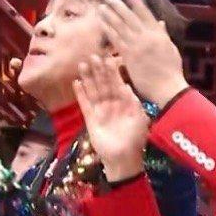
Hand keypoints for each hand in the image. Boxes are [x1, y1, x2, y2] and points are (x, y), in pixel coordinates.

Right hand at [74, 55, 149, 181]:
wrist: (123, 159)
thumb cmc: (135, 139)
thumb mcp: (140, 118)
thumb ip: (133, 102)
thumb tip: (126, 86)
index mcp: (125, 102)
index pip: (117, 83)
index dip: (112, 71)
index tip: (108, 58)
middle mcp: (112, 104)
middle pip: (103, 84)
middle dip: (98, 71)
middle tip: (92, 56)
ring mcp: (101, 111)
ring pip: (93, 91)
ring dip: (88, 78)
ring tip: (81, 65)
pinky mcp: (91, 119)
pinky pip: (85, 104)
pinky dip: (80, 94)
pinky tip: (76, 83)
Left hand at [97, 0, 187, 105]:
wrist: (167, 88)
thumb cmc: (171, 71)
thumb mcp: (170, 48)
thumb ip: (163, 34)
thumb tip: (160, 22)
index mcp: (159, 34)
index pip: (145, 14)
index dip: (136, 2)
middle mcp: (147, 37)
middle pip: (130, 17)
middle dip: (119, 6)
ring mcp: (137, 46)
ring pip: (121, 26)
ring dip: (110, 15)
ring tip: (102, 7)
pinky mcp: (128, 56)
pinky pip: (116, 40)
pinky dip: (108, 30)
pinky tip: (101, 23)